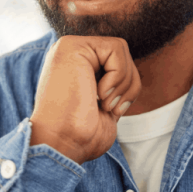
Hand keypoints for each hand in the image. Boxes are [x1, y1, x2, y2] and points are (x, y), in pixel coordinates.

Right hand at [30, 36, 141, 163]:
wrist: (61, 145)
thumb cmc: (81, 137)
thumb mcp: (105, 106)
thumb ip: (114, 86)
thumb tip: (131, 77)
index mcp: (75, 67)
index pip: (117, 62)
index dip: (126, 88)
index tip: (112, 111)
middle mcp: (69, 54)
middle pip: (121, 54)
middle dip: (128, 85)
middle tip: (110, 108)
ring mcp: (68, 47)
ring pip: (121, 49)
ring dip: (123, 83)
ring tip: (104, 103)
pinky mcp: (71, 46)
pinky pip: (116, 48)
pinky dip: (118, 75)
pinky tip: (99, 94)